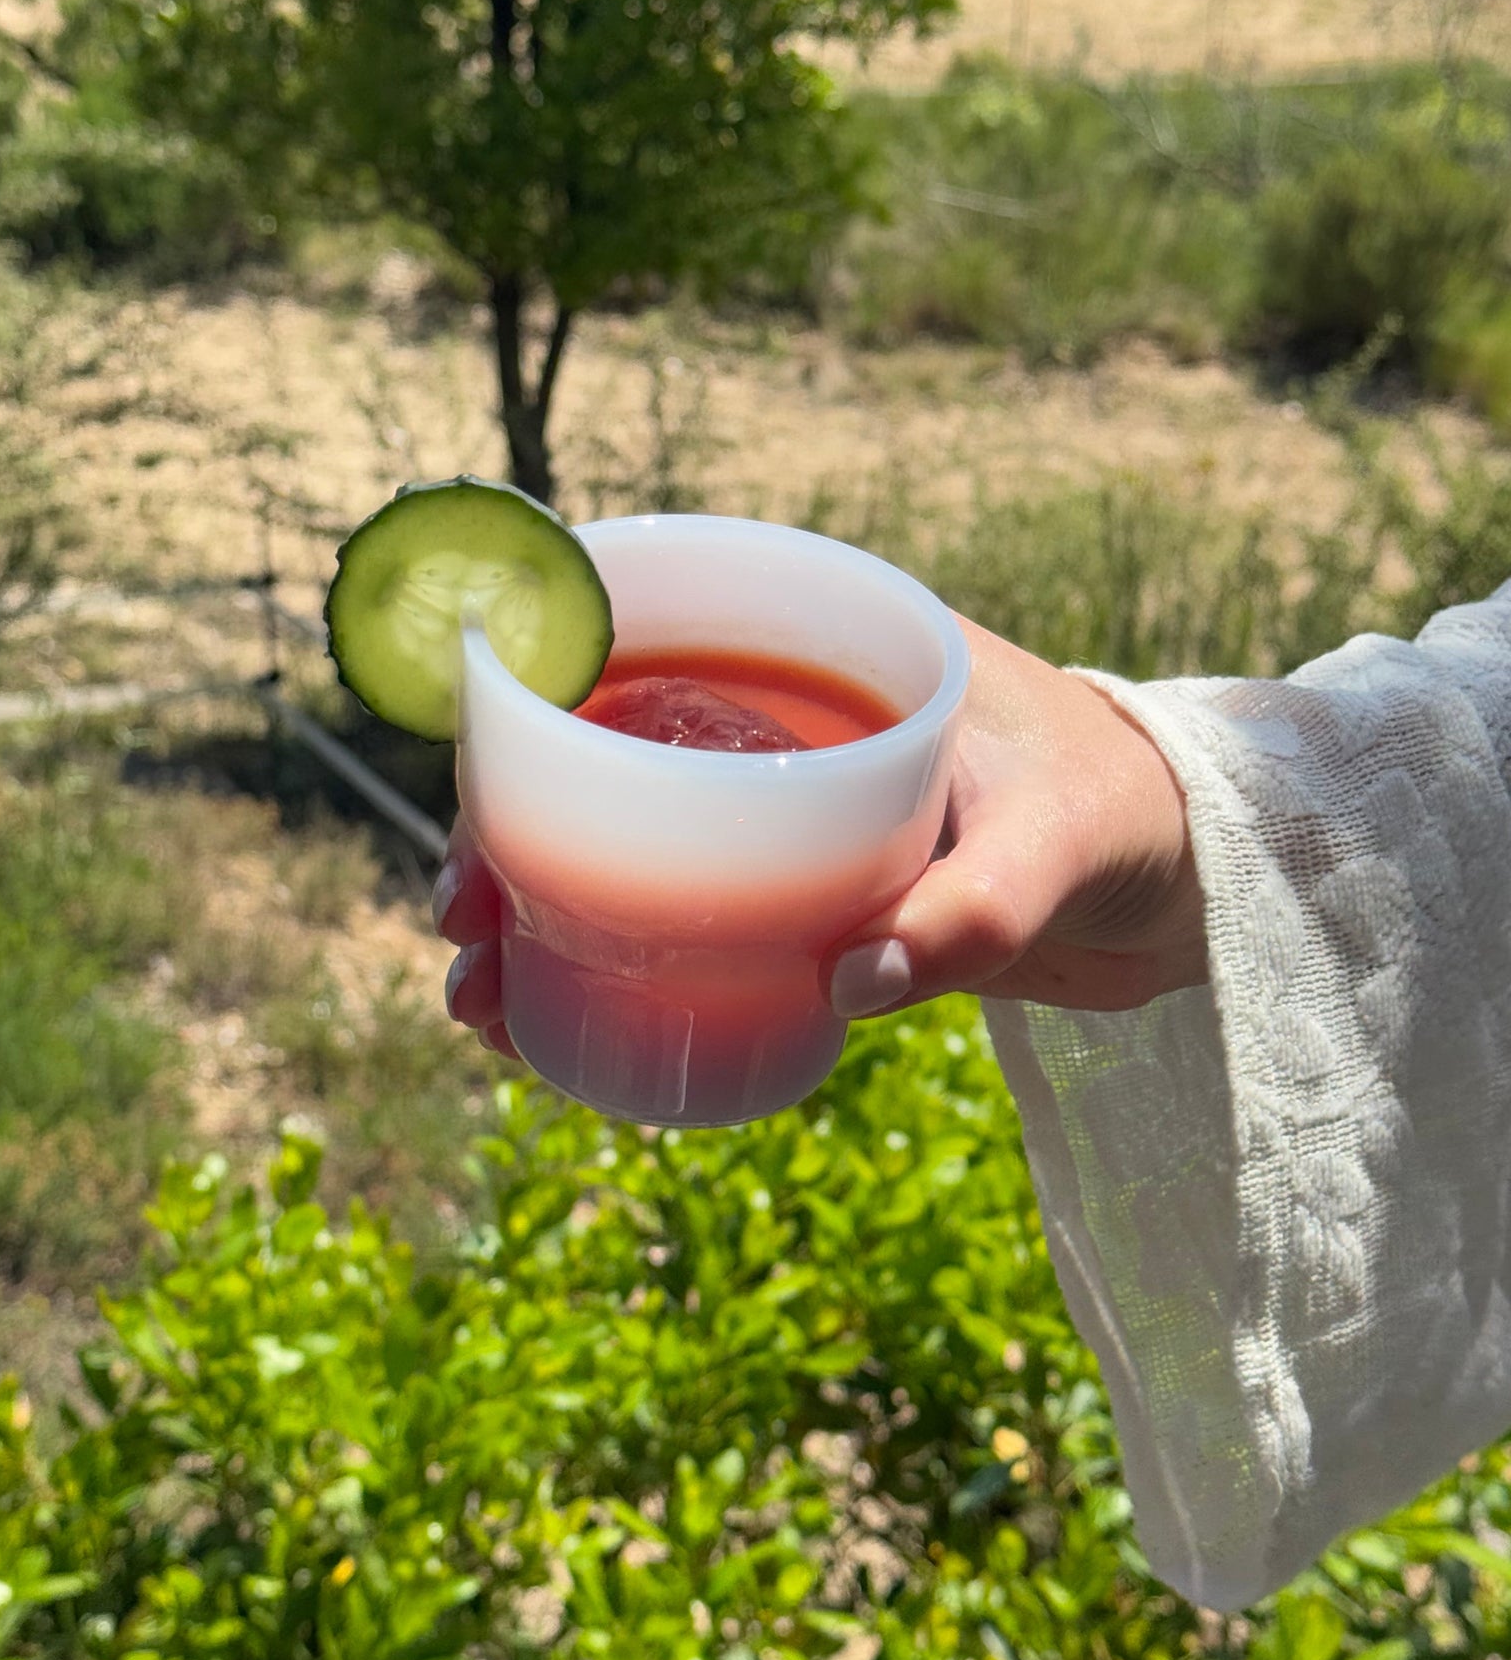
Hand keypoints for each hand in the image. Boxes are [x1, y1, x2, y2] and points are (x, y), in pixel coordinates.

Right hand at [430, 614, 1207, 1052]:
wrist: (1198, 880)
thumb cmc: (1137, 816)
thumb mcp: (1063, 845)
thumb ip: (974, 909)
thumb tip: (847, 985)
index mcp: (826, 644)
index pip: (638, 637)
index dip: (533, 706)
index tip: (480, 803)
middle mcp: (784, 713)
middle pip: (602, 754)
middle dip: (510, 836)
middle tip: (461, 934)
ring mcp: (787, 809)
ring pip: (626, 844)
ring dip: (542, 911)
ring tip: (485, 1003)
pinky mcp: (808, 891)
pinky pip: (683, 916)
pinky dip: (617, 960)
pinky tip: (560, 1022)